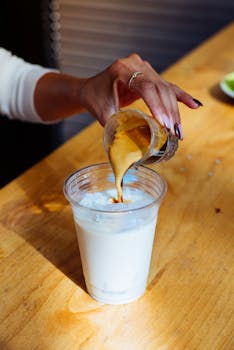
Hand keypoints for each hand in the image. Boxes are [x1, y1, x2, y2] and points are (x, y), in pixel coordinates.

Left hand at [80, 53, 201, 138]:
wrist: (90, 88)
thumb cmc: (94, 98)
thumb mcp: (102, 112)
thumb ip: (116, 125)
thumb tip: (129, 145)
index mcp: (122, 69)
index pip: (146, 87)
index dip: (157, 105)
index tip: (164, 124)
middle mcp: (136, 64)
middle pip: (159, 87)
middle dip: (168, 111)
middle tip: (174, 131)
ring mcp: (144, 67)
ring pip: (165, 88)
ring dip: (174, 110)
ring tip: (178, 130)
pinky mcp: (150, 74)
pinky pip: (168, 86)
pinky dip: (181, 97)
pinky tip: (195, 105)